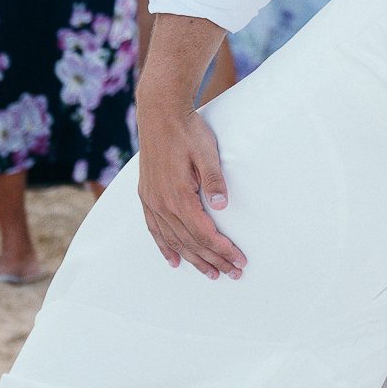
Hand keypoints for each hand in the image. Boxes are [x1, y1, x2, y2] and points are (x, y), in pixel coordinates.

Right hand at [136, 108, 244, 279]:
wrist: (160, 113)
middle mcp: (162, 203)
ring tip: (211, 273)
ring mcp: (152, 201)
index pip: (204, 234)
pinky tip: (173, 260)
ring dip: (193, 259)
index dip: (222, 250)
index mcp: (179, 196)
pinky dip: (165, 247)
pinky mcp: (147, 196)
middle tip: (232, 273)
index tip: (239, 261)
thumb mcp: (207, 152)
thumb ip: (214, 180)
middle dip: (213, 260)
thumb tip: (222, 205)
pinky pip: (155, 229)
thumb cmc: (188, 131)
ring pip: (174, 240)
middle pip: (190, 242)